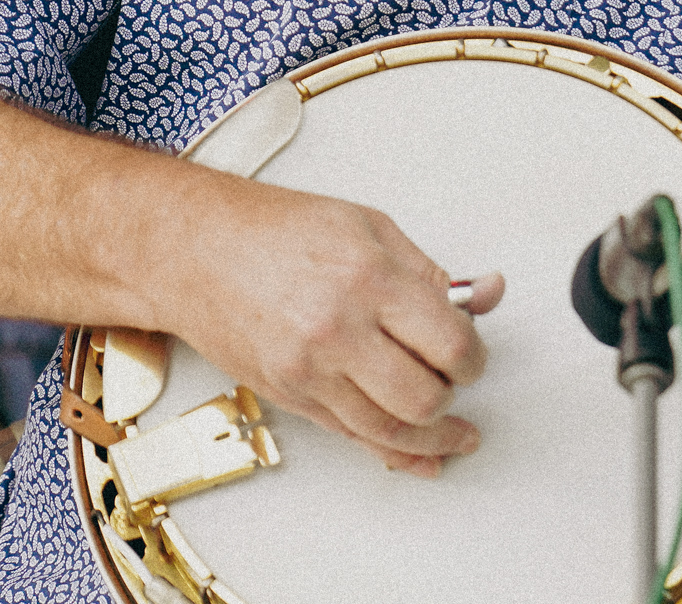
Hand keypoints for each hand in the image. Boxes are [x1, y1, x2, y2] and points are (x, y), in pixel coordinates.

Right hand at [158, 179, 504, 477]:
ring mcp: (310, 370)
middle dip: (454, 394)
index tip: (473, 351)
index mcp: (369, 279)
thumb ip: (430, 271)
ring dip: (434, 435)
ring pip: (390, 429)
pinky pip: (352, 437)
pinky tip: (420, 454)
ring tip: (455, 431)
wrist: (196, 250)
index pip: (450, 343)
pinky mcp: (290, 396)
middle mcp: (339, 330)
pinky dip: (394, 453)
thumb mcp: (369, 227)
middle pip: (424, 396)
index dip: (474, 355)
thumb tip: (485, 294)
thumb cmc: (276, 230)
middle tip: (457, 379)